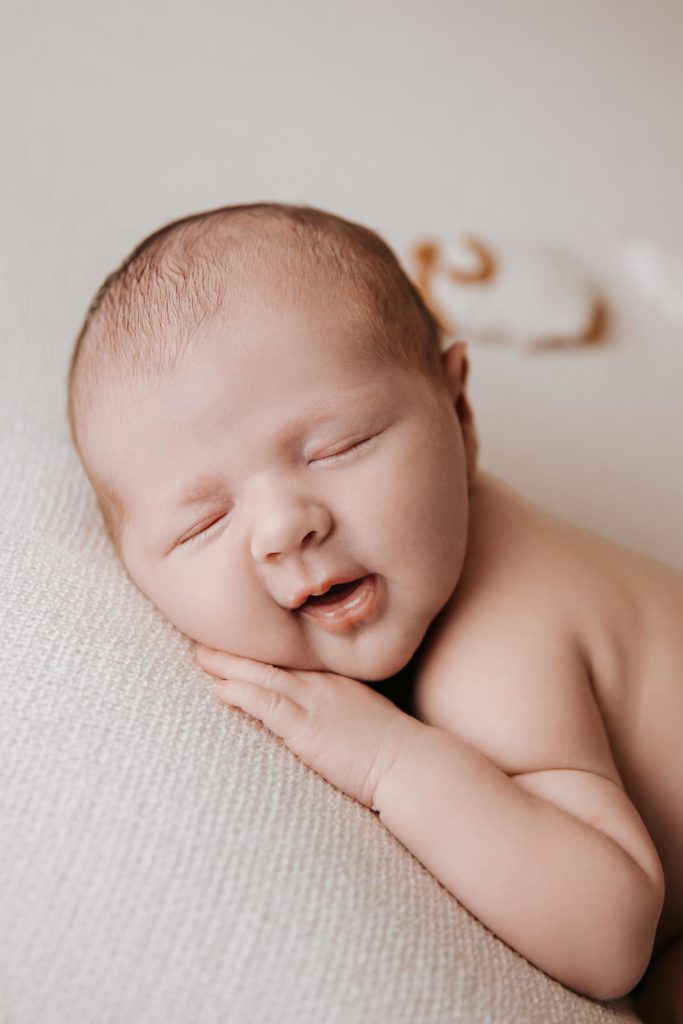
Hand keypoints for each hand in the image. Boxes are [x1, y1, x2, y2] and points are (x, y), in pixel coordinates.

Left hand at [194, 646, 419, 810]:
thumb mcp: (367, 718)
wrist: (411, 765)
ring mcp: (315, 703)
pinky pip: (267, 705)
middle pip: (271, 660)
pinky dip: (241, 694)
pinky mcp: (307, 729)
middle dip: (237, 650)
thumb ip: (343, 711)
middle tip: (205, 638)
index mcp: (336, 680)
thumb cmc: (395, 750)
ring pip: (263, 676)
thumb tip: (327, 722)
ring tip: (200, 656)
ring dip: (229, 666)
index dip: (263, 650)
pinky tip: (220, 689)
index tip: (239, 641)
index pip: (292, 658)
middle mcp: (323, 684)